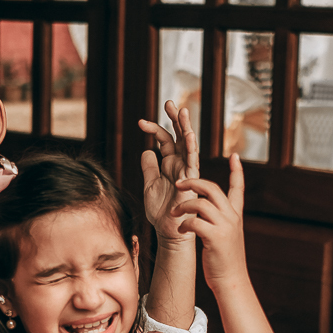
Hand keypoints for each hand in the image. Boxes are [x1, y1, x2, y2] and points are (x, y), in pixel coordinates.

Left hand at [139, 101, 198, 245]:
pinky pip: (193, 163)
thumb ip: (149, 167)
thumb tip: (146, 150)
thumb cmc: (160, 211)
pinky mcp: (191, 181)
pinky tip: (189, 135)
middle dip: (175, 119)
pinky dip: (191, 149)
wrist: (169, 230)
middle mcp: (180, 165)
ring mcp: (187, 172)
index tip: (140, 122)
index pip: (164, 140)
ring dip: (186, 128)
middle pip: (179, 137)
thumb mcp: (149, 184)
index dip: (154, 129)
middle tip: (169, 102)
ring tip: (182, 111)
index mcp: (170, 164)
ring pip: (189, 146)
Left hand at [174, 154, 246, 290]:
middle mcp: (232, 217)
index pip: (238, 188)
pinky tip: (180, 229)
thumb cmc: (224, 260)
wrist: (231, 280)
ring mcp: (225, 227)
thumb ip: (219, 221)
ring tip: (174, 214)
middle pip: (212, 188)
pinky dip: (183, 223)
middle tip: (177, 183)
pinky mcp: (215, 238)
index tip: (234, 156)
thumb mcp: (226, 236)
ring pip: (201, 203)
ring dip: (183, 205)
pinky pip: (194, 221)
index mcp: (235, 215)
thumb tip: (205, 211)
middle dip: (192, 182)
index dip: (237, 171)